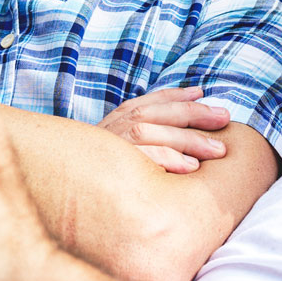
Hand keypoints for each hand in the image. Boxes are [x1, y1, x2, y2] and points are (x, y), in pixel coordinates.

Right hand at [98, 87, 229, 172]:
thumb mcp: (118, 143)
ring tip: (217, 150)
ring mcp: (112, 146)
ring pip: (152, 133)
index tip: (202, 92)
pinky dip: (167, 161)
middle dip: (193, 114)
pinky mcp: (110, 168)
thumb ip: (146, 131)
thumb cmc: (98, 169)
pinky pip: (141, 160)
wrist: (57, 189)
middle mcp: (115, 128)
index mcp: (118, 119)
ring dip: (187, 140)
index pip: (151, 100)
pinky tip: (190, 168)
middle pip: (158, 113)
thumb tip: (186, 123)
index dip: (177, 94)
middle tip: (224, 119)